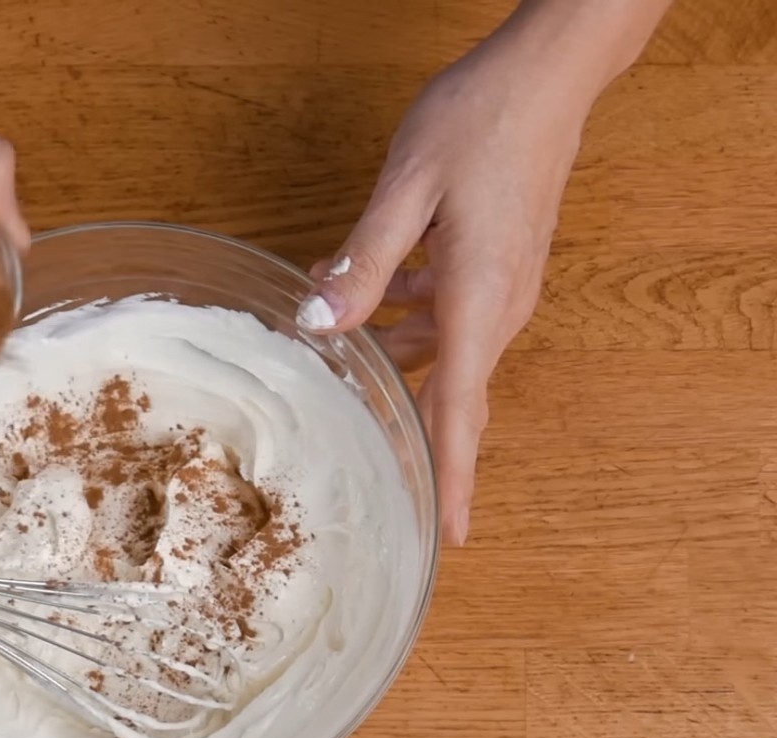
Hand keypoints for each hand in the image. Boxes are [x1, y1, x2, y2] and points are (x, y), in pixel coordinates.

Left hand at [297, 25, 596, 545]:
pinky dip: (402, 311)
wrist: (545, 73)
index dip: (452, 477)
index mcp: (480, 302)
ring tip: (326, 333)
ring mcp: (501, 287)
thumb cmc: (481, 121)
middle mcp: (497, 307)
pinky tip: (359, 286)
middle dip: (405, 424)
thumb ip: (364, 262)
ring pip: (439, 349)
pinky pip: (445, 312)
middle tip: (360, 459)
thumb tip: (322, 322)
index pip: (462, 411)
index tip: (449, 534)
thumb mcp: (406, 190)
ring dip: (387, 350)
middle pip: (450, 393)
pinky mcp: (495, 264)